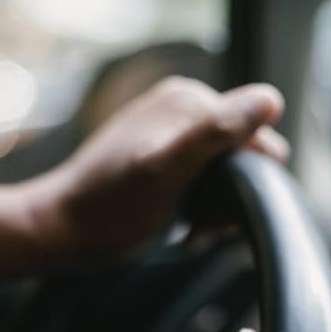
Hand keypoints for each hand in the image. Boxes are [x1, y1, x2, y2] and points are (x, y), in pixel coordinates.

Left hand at [23, 77, 289, 260]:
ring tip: (189, 232)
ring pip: (225, 174)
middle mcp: (182, 107)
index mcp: (190, 100)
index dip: (250, 182)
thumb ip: (215, 133)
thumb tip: (271, 101)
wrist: (59, 230)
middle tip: (200, 229)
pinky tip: (181, 229)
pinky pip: (202, 181)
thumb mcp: (166, 171)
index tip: (218, 214)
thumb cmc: (111, 210)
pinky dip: (199, 209)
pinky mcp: (160, 157)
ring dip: (217, 210)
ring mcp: (170, 132)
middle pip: (243, 157)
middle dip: (233, 198)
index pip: (258, 137)